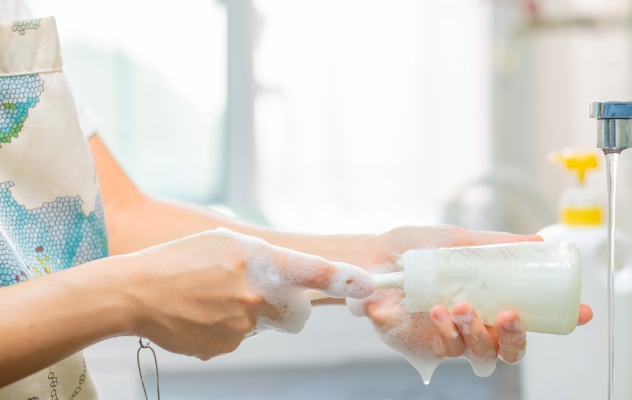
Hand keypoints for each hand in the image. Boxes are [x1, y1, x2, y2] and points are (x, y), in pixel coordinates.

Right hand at [121, 228, 373, 359]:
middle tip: (257, 292)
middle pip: (297, 314)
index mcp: (259, 263)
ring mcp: (241, 328)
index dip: (344, 278)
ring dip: (251, 315)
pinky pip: (240, 339)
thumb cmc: (180, 259)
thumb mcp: (227, 242)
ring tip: (214, 297)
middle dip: (288, 308)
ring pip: (265, 326)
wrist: (134, 293)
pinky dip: (228, 329)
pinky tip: (203, 314)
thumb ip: (266, 258)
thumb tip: (292, 278)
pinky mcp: (224, 348)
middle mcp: (256, 298)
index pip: (313, 272)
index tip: (370, 283)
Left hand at [347, 225, 592, 376]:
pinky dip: (450, 331)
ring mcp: (455, 336)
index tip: (582, 312)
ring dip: (479, 331)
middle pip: (512, 346)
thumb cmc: (412, 249)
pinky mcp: (431, 345)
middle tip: (508, 315)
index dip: (560, 318)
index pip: (531, 313)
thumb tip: (537, 241)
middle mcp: (476, 320)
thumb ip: (494, 244)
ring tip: (462, 306)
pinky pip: (452, 349)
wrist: (371, 260)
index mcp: (488, 296)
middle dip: (518, 337)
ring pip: (485, 353)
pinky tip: (439, 312)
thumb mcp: (456, 239)